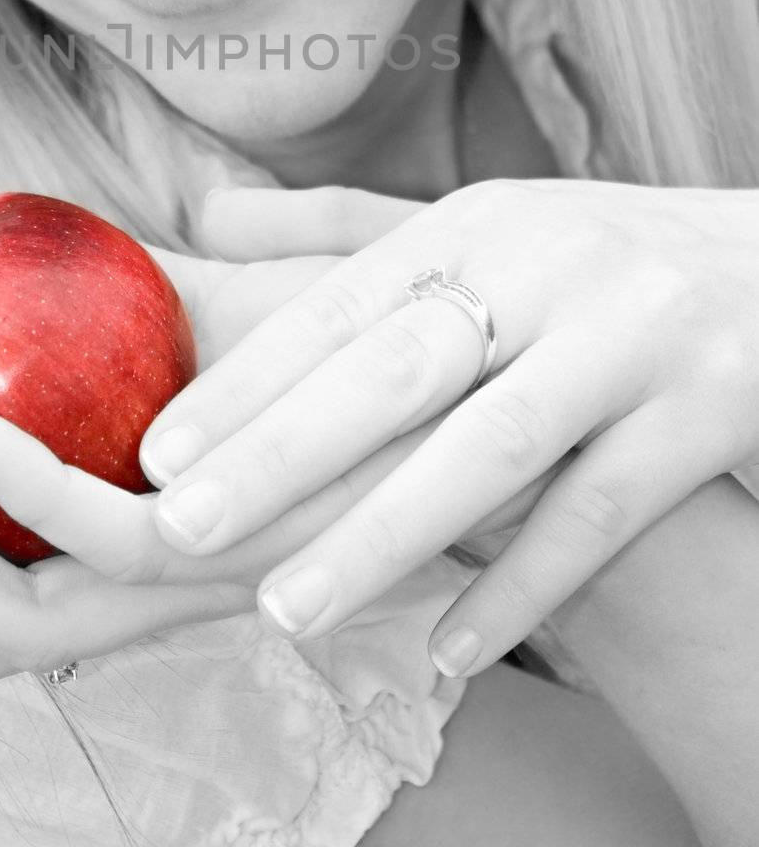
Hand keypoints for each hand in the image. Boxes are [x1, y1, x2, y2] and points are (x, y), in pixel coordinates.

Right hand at [0, 243, 455, 686]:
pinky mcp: (240, 547)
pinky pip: (95, 555)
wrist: (500, 369)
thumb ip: (137, 272)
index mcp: (128, 529)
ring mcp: (189, 574)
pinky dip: (14, 501)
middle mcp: (146, 577)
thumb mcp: (240, 291)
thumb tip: (27, 208)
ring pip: (1, 619)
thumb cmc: (386, 335)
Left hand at [138, 178, 758, 677]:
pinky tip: (447, 649)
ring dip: (384, 536)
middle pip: (398, 368)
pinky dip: (523, 586)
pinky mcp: (705, 411)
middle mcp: (548, 268)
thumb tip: (203, 215)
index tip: (159, 450)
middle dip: (282, 453)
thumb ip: (339, 229)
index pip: (343, 302)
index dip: (250, 377)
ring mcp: (630, 339)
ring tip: (287, 610)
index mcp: (477, 221)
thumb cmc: (592, 258)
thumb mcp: (480, 221)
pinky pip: (601, 515)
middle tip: (180, 526)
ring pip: (493, 449)